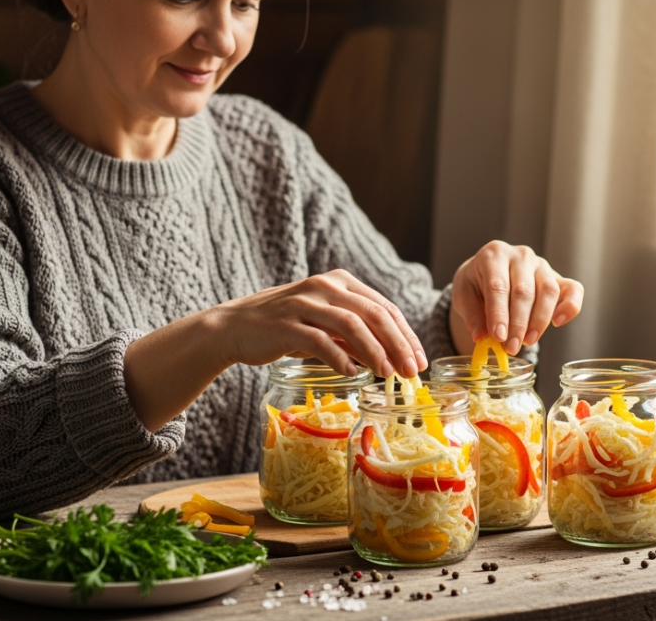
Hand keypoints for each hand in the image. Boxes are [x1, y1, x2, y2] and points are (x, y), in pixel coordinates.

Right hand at [213, 269, 427, 377]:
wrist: (235, 326)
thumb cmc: (287, 327)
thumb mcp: (325, 322)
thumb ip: (355, 333)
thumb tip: (393, 357)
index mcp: (340, 282)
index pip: (384, 307)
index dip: (406, 335)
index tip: (420, 360)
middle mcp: (325, 287)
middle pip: (374, 314)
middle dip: (398, 344)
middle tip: (411, 371)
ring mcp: (305, 304)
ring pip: (351, 325)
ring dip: (374, 351)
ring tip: (387, 374)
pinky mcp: (286, 325)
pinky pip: (319, 341)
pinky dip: (339, 358)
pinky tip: (353, 374)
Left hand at [450, 241, 583, 355]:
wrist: (488, 272)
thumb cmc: (476, 283)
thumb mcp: (463, 295)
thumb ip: (471, 315)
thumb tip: (482, 337)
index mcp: (494, 254)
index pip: (498, 286)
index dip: (499, 313)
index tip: (498, 337)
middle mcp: (521, 255)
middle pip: (524, 291)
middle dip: (518, 323)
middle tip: (511, 347)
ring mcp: (542, 265)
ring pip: (548, 291)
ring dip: (539, 321)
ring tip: (527, 341)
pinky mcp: (558, 277)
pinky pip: (573, 289)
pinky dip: (570, 306)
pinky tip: (558, 322)